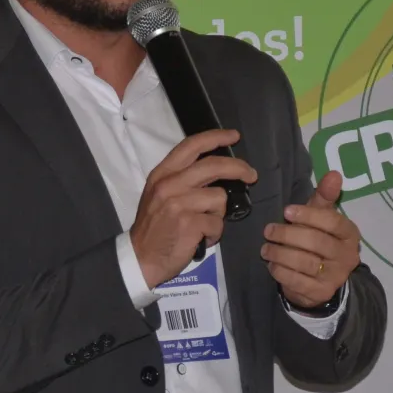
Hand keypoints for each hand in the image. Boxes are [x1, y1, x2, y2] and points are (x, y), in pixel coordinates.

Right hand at [130, 130, 256, 288]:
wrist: (140, 257)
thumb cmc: (153, 226)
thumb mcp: (159, 194)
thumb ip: (181, 179)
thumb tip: (215, 169)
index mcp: (162, 174)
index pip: (191, 146)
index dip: (215, 137)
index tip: (233, 136)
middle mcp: (170, 184)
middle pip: (214, 166)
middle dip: (239, 168)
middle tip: (251, 175)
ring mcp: (180, 203)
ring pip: (219, 198)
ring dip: (218, 214)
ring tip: (205, 225)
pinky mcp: (190, 223)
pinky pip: (218, 224)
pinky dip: (214, 234)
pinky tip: (202, 239)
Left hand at [263, 170, 360, 309]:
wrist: (321, 280)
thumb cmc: (319, 240)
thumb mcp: (322, 218)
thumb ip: (325, 196)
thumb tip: (334, 173)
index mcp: (350, 234)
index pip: (333, 222)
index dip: (309, 215)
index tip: (287, 211)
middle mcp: (347, 256)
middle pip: (316, 242)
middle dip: (288, 234)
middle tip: (269, 230)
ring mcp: (335, 277)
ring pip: (304, 262)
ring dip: (280, 253)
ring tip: (265, 247)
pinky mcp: (320, 292)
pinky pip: (296, 281)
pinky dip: (280, 271)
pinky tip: (271, 264)